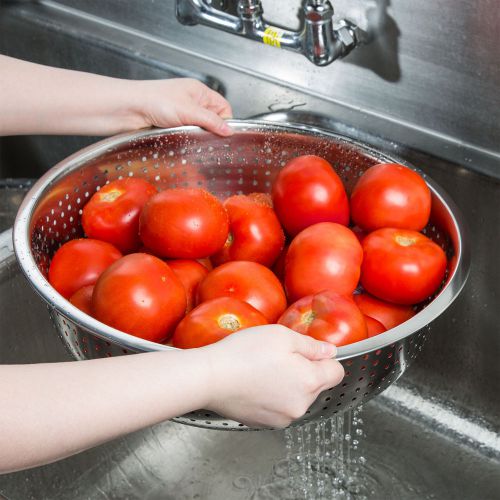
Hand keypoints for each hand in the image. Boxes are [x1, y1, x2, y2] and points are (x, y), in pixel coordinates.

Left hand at [134, 78, 232, 136]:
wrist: (129, 109)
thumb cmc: (155, 100)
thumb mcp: (190, 111)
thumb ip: (212, 121)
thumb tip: (229, 130)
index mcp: (199, 92)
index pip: (223, 108)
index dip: (224, 121)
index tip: (222, 133)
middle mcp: (192, 102)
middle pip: (212, 120)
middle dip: (209, 130)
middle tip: (202, 135)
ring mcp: (181, 114)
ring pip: (199, 130)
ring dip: (194, 135)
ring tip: (186, 135)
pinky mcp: (172, 125)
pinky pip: (186, 135)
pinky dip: (184, 138)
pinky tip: (179, 138)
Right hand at [201, 325, 344, 427]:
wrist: (210, 378)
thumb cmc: (244, 354)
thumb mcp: (282, 336)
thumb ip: (311, 345)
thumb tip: (329, 351)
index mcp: (310, 382)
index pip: (337, 372)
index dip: (325, 358)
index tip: (309, 351)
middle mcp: (300, 406)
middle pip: (316, 385)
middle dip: (304, 370)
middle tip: (278, 356)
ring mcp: (282, 418)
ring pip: (296, 397)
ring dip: (288, 384)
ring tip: (263, 369)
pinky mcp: (265, 424)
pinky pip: (279, 407)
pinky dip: (272, 396)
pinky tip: (255, 383)